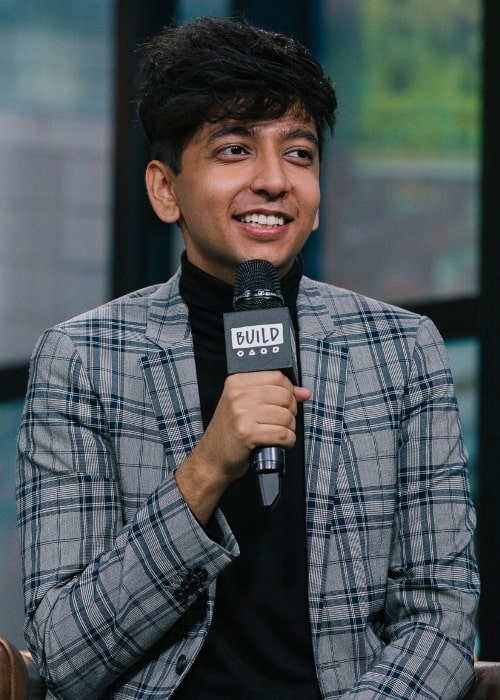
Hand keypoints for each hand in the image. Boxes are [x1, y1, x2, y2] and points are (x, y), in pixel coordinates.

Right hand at [174, 371, 310, 523]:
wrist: (212, 459)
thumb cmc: (231, 433)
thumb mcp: (247, 406)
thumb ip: (276, 394)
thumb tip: (304, 392)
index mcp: (236, 382)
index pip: (277, 376)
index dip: (289, 391)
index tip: (285, 403)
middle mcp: (237, 395)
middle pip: (285, 396)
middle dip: (290, 412)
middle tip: (279, 422)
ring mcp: (240, 413)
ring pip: (286, 416)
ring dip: (289, 429)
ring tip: (276, 433)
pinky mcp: (246, 433)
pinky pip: (283, 434)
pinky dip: (287, 442)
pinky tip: (277, 443)